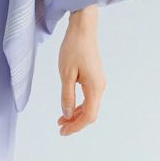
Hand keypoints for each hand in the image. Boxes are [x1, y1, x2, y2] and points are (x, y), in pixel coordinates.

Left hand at [57, 7, 105, 135]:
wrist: (83, 28)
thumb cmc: (74, 48)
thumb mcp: (66, 73)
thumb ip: (67, 96)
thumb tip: (67, 114)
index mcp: (95, 88)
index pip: (88, 116)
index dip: (75, 127)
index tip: (62, 131)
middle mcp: (100, 87)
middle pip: (90, 113)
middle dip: (75, 123)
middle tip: (59, 127)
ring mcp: (98, 81)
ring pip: (89, 105)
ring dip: (76, 114)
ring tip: (61, 119)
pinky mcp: (95, 76)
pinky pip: (89, 97)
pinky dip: (79, 104)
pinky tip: (69, 105)